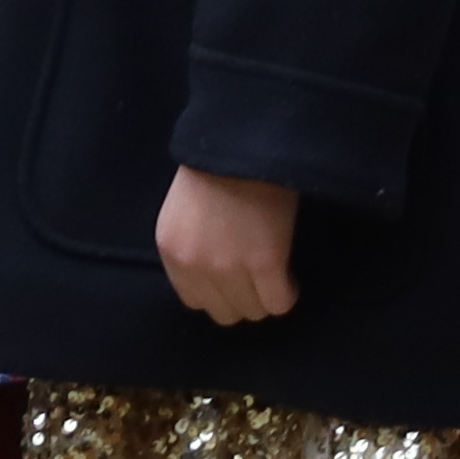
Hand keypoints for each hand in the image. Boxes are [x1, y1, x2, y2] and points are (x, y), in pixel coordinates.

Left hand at [156, 165, 300, 326]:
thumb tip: (211, 276)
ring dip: (266, 297)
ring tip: (274, 275)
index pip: (193, 300)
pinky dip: (287, 293)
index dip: (217, 293)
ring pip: (253, 311)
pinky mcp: (265, 263)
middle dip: (242, 299)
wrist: (241, 146)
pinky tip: (288, 276)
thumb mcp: (184, 212)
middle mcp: (195, 265)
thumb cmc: (213, 169)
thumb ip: (192, 246)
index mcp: (171, 250)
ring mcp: (229, 267)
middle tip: (257, 280)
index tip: (232, 282)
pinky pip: (279, 303)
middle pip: (224, 312)